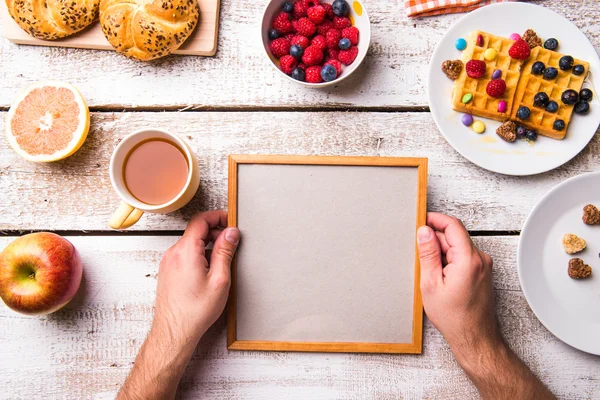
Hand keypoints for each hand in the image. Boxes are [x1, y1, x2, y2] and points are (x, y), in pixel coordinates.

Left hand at [153, 211, 239, 345]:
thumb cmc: (195, 311)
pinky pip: (185, 254)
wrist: (174, 332)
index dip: (218, 216)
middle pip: (196, 231)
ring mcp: (168, 262)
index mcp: (186, 251)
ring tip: (222, 261)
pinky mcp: (168, 271)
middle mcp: (173, 253)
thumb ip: (225, 251)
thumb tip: (231, 233)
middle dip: (215, 232)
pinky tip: (209, 271)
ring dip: (208, 245)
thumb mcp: (220, 279)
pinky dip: (199, 255)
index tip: (230, 221)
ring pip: (191, 243)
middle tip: (231, 243)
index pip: (201, 220)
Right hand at [417, 213, 554, 398]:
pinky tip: (441, 278)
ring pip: (458, 247)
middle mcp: (481, 259)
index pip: (453, 225)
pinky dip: (450, 262)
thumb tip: (424, 231)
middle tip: (420, 256)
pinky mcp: (483, 272)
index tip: (421, 220)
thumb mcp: (431, 283)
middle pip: (454, 236)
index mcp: (469, 259)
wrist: (474, 337)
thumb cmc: (453, 317)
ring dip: (442, 253)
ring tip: (432, 274)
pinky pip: (463, 257)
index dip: (435, 219)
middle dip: (436, 241)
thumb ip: (428, 253)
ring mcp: (484, 266)